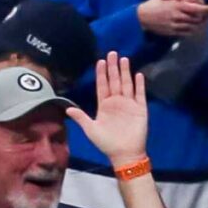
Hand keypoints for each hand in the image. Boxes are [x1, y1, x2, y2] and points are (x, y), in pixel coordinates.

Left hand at [67, 51, 149, 167]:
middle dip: (113, 67)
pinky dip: (139, 85)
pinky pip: (140, 94)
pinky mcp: (140, 109)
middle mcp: (116, 102)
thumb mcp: (91, 130)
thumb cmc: (107, 143)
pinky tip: (138, 75)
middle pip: (114, 81)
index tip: (100, 61)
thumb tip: (67, 108)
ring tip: (124, 59)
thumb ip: (81, 117)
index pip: (102, 85)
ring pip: (127, 84)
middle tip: (112, 53)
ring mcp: (129, 104)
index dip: (101, 73)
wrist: (125, 154)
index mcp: (104, 105)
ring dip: (125, 72)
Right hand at [137, 0, 207, 37]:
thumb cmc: (158, 1)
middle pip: (198, 18)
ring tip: (203, 21)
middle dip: (205, 17)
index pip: (198, 7)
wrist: (143, 16)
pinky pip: (187, 32)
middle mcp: (177, 14)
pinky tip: (194, 27)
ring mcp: (175, 24)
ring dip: (200, 24)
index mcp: (179, 3)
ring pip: (193, 26)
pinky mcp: (172, 31)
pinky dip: (193, 30)